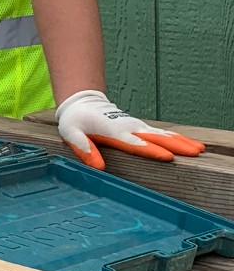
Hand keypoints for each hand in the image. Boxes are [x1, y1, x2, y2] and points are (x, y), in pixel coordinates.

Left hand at [55, 90, 205, 170]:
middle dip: (175, 145)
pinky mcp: (140, 127)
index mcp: (113, 132)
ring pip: (162, 134)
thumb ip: (84, 149)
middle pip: (155, 138)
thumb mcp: (71, 134)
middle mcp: (129, 128)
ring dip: (181, 142)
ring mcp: (136, 126)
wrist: (82, 102)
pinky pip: (162, 133)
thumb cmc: (76, 121)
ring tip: (199, 150)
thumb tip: (99, 168)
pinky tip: (192, 144)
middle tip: (195, 153)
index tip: (167, 156)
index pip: (134, 143)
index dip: (150, 150)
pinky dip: (177, 138)